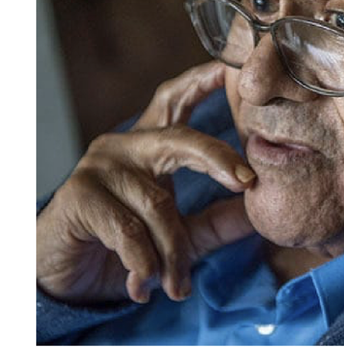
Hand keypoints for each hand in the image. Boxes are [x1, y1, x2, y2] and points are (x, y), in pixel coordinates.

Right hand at [37, 61, 258, 304]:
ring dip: (174, 254)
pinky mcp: (79, 196)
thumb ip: (218, 221)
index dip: (203, 83)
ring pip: (158, 205)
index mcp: (152, 147)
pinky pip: (128, 230)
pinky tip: (143, 284)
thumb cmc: (125, 247)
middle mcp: (126, 147)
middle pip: (180, 140)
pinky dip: (143, 261)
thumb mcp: (181, 234)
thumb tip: (262, 210)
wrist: (67, 276)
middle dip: (217, 158)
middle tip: (246, 183)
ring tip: (177, 287)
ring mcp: (99, 167)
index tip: (232, 70)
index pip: (176, 102)